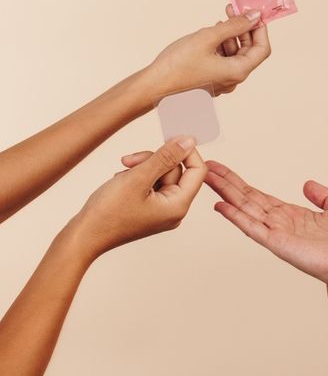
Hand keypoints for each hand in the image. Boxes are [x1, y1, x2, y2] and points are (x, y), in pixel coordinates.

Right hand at [66, 137, 205, 258]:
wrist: (82, 236)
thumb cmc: (107, 213)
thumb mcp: (138, 178)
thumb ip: (166, 157)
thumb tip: (189, 141)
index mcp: (178, 206)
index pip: (198, 171)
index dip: (186, 152)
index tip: (170, 139)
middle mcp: (173, 210)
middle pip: (176, 171)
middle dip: (154, 160)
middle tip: (129, 162)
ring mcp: (161, 210)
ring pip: (161, 174)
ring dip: (142, 168)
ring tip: (122, 175)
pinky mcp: (148, 208)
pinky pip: (151, 184)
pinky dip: (136, 178)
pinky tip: (120, 182)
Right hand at [146, 5, 270, 97]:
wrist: (152, 87)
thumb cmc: (177, 64)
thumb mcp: (208, 37)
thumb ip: (234, 25)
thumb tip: (255, 16)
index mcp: (238, 72)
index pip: (262, 48)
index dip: (260, 29)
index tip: (253, 13)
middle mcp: (233, 80)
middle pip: (248, 51)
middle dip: (242, 29)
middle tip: (233, 10)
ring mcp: (221, 82)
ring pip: (234, 55)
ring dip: (229, 36)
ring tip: (216, 23)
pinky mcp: (210, 81)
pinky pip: (222, 61)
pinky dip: (219, 47)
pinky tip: (209, 36)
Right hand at [204, 161, 327, 290]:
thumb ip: (322, 196)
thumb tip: (307, 184)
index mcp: (293, 215)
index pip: (259, 196)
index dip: (239, 183)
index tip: (221, 170)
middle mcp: (280, 224)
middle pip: (246, 200)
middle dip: (226, 183)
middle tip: (205, 167)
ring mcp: (277, 233)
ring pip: (245, 210)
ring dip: (226, 194)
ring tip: (207, 179)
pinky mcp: (279, 244)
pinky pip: (253, 228)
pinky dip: (237, 217)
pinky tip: (221, 206)